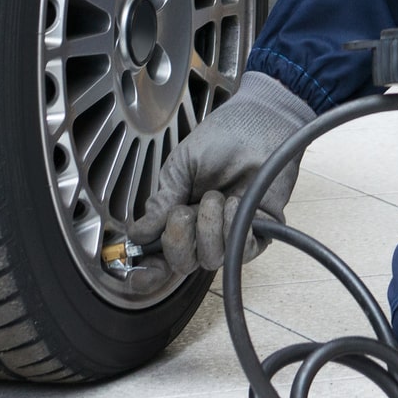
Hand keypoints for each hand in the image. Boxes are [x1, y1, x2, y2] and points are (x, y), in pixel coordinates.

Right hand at [125, 71, 316, 289]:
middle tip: (183, 211)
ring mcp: (230, 234)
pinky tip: (235, 203)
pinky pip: (240, 250)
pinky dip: (232, 228)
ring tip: (215, 198)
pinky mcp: (259, 232)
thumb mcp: (181, 167)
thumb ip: (161, 201)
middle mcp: (203, 231)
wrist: (258, 123)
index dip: (149, 272)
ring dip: (208, 228)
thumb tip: (139, 234)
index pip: (161, 256)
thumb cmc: (221, 139)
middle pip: (182, 265)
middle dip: (178, 241)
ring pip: (210, 260)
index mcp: (179, 216)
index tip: (141, 274)